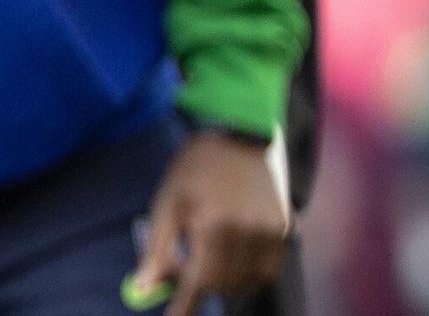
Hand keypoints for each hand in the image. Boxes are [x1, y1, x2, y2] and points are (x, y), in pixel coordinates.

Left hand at [128, 130, 286, 314]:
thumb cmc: (197, 166)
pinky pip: (268, 267)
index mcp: (216, 226)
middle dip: (201, 285)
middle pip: (223, 284)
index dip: (184, 308)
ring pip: (248, 280)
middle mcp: (249, 232)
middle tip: (185, 267)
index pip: (198, 284)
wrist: (241, 129)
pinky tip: (234, 251)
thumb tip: (143, 289)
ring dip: (226, 279)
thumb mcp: (167, 204)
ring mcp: (272, 230)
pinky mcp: (285, 225)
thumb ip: (156, 250)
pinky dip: (249, 270)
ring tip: (211, 255)